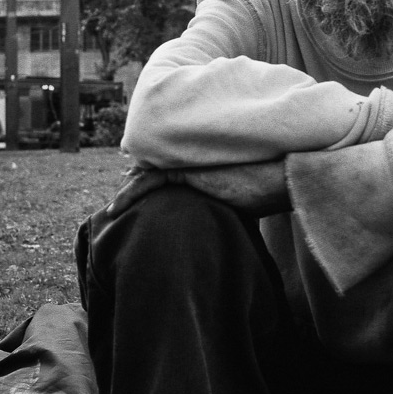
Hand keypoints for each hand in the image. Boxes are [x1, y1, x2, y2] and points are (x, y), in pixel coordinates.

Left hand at [106, 159, 289, 218]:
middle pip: (154, 168)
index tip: (134, 191)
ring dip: (129, 189)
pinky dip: (132, 192)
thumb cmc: (268, 192)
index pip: (169, 171)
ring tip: (112, 208)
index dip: (149, 179)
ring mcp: (191, 162)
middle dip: (135, 182)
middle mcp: (194, 161)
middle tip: (117, 204)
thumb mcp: (241, 202)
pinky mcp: (188, 170)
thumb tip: (215, 231)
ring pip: (148, 173)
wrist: (280, 177)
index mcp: (204, 168)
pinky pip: (151, 180)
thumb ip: (223, 204)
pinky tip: (116, 207)